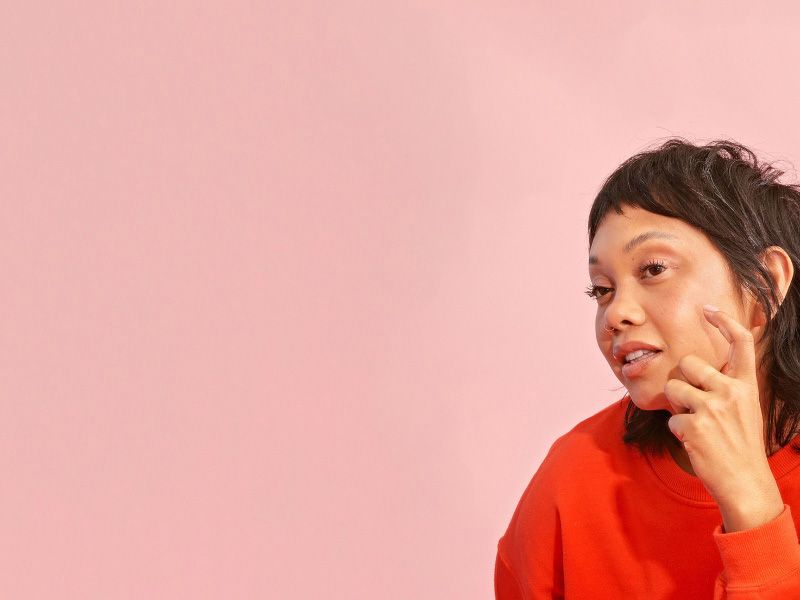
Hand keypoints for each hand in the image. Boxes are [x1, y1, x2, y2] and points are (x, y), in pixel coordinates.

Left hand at [665, 304, 782, 530]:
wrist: (746, 483)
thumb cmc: (739, 445)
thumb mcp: (744, 409)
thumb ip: (726, 387)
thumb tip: (698, 369)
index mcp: (746, 385)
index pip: (741, 343)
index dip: (724, 321)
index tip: (709, 308)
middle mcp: (731, 391)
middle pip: (689, 363)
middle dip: (683, 380)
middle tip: (697, 404)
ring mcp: (712, 408)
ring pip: (673, 387)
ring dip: (677, 405)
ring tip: (697, 424)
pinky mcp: (695, 425)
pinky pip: (671, 417)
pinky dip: (678, 431)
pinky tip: (696, 443)